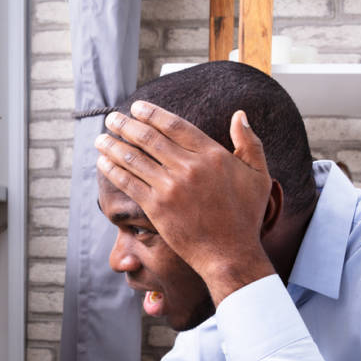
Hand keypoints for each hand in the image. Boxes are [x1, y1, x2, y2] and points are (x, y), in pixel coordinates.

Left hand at [95, 102, 277, 304]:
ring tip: (101, 138)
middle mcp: (189, 167)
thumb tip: (239, 115)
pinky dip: (113, 170)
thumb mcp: (259, 176)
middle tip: (112, 117)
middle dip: (126, 124)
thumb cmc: (245, 217)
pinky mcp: (157, 208)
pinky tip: (103, 162)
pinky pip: (129, 183)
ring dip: (113, 145)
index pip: (175, 125)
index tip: (137, 106)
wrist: (230, 254)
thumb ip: (250, 143)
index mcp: (212, 154)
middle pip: (149, 138)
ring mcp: (171, 187)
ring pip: (135, 158)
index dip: (152, 113)